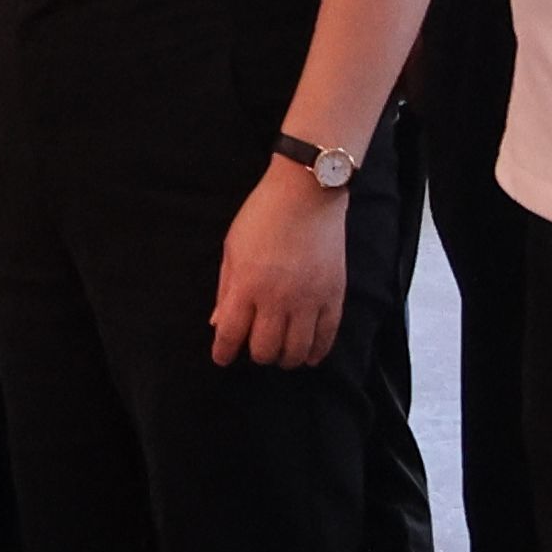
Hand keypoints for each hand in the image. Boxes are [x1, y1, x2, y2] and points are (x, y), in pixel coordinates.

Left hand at [209, 163, 354, 367]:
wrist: (307, 194)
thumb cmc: (263, 215)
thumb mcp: (232, 249)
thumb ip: (225, 289)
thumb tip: (218, 323)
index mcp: (247, 285)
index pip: (230, 334)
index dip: (223, 352)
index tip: (222, 358)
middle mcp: (277, 298)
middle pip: (264, 350)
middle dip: (256, 355)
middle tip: (255, 347)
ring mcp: (309, 300)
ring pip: (296, 351)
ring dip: (285, 358)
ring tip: (280, 353)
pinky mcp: (334, 296)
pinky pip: (327, 337)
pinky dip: (317, 352)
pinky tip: (309, 356)